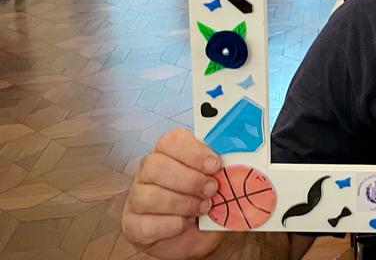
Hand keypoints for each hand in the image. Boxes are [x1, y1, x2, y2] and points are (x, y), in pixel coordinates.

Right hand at [122, 128, 228, 259]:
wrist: (196, 234)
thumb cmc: (206, 201)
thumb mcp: (220, 182)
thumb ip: (225, 170)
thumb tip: (242, 162)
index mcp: (169, 153)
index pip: (171, 141)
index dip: (193, 152)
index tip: (215, 165)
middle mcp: (147, 172)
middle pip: (156, 166)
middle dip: (188, 179)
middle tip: (212, 189)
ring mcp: (137, 198)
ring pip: (149, 196)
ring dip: (182, 203)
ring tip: (203, 208)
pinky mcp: (133, 225)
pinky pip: (147, 224)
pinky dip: (171, 225)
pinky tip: (186, 223)